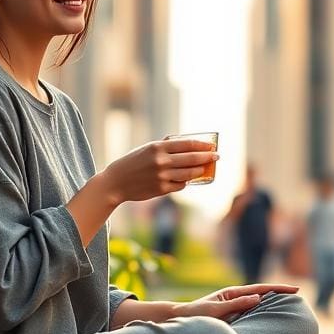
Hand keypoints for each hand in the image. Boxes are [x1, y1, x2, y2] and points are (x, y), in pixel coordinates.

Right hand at [100, 139, 218, 203]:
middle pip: (192, 158)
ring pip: (189, 173)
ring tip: (205, 168)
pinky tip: (187, 179)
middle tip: (216, 156)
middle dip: (207, 157)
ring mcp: (162, 176)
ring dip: (200, 170)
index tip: (211, 145)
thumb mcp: (147, 149)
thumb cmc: (132, 162)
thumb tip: (185, 143)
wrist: (116, 182)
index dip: (202, 145)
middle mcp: (161, 161)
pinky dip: (185, 181)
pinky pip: (180, 185)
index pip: (187, 144)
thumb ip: (165, 146)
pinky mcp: (161, 189)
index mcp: (158, 147)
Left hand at [173, 283, 299, 320]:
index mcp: (232, 293)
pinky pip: (251, 313)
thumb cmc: (196, 315)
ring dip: (272, 301)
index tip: (294, 289)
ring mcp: (233, 306)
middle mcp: (234, 298)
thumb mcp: (216, 310)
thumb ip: (236, 305)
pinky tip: (269, 316)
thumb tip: (258, 298)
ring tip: (289, 303)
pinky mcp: (231, 316)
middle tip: (297, 293)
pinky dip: (262, 311)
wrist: (182, 319)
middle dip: (278, 292)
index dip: (277, 289)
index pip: (260, 289)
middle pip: (261, 293)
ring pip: (257, 302)